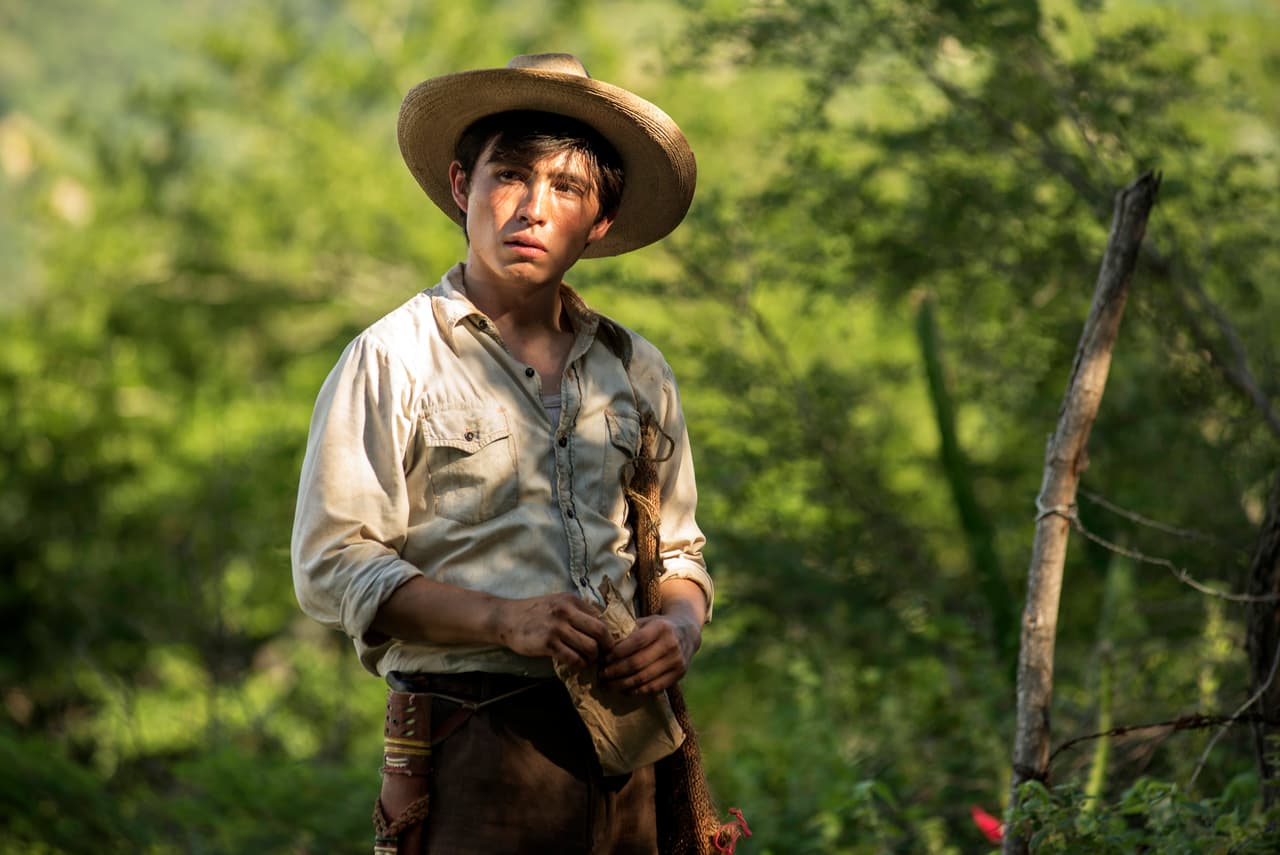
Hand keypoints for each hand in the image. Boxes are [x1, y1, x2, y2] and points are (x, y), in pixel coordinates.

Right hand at [495, 592, 610, 671]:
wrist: (506, 618)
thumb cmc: (533, 613)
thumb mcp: (557, 603)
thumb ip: (577, 611)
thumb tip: (600, 627)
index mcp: (571, 600)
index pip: (601, 618)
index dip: (607, 634)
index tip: (606, 645)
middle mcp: (566, 611)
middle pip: (600, 632)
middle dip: (606, 647)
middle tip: (603, 656)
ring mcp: (556, 627)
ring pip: (589, 647)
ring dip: (592, 658)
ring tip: (587, 661)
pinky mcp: (547, 643)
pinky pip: (573, 658)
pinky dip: (578, 665)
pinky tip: (575, 664)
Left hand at [599, 613, 700, 694]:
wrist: (687, 632)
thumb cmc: (659, 626)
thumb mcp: (647, 621)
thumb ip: (628, 631)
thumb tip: (604, 646)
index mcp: (661, 627)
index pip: (636, 642)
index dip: (618, 652)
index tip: (603, 659)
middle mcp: (671, 644)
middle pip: (638, 663)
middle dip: (616, 671)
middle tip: (601, 675)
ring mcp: (677, 661)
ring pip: (644, 678)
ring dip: (622, 684)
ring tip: (608, 685)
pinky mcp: (679, 675)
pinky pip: (654, 688)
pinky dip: (636, 691)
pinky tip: (624, 690)